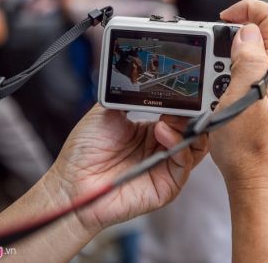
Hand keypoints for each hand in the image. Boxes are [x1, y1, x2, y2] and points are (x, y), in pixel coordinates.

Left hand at [46, 105, 207, 232]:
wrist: (70, 181)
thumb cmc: (84, 152)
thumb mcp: (107, 112)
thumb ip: (129, 96)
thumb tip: (148, 81)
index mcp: (153, 131)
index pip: (182, 116)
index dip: (186, 103)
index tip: (182, 89)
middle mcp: (163, 149)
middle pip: (195, 130)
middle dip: (192, 113)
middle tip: (181, 103)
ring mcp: (166, 168)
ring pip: (197, 147)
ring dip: (188, 128)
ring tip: (169, 117)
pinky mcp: (167, 186)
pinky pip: (184, 166)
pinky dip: (179, 146)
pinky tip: (161, 132)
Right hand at [212, 0, 267, 188]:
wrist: (259, 180)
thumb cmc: (249, 147)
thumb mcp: (241, 96)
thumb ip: (247, 58)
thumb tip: (248, 31)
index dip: (247, 10)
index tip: (224, 20)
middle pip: (262, 36)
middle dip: (233, 41)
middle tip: (215, 62)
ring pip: (256, 57)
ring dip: (232, 62)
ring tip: (218, 86)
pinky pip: (255, 77)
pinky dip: (236, 78)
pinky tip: (225, 96)